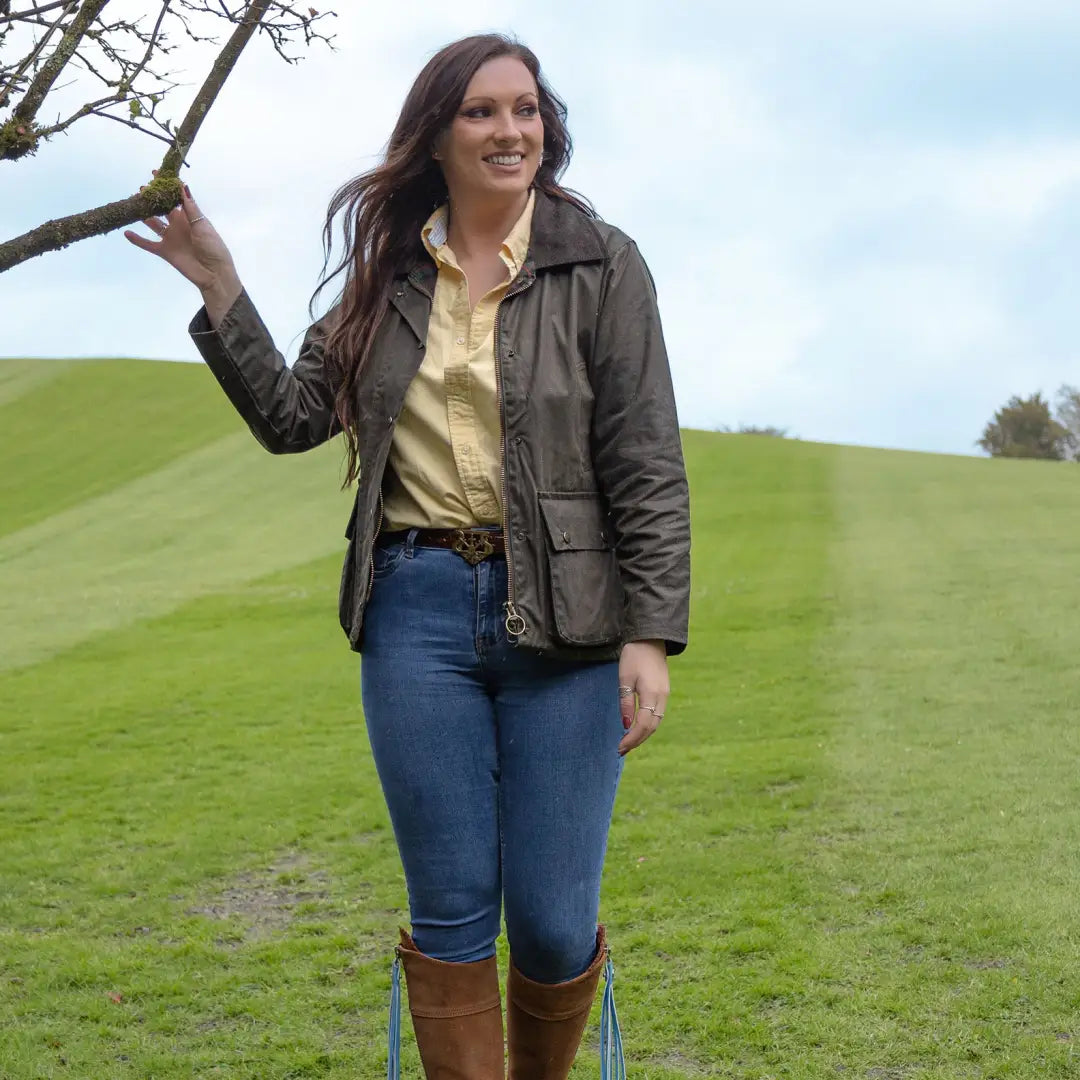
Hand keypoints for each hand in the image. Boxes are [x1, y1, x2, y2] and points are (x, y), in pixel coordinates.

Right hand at [124, 173, 237, 293]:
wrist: (214, 274)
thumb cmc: (214, 248)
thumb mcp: (203, 226)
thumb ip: (190, 208)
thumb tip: (182, 186)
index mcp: (189, 217)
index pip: (176, 197)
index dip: (167, 186)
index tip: (155, 173)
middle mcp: (178, 225)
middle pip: (161, 208)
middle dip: (152, 198)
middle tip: (142, 189)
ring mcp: (171, 238)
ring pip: (152, 223)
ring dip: (143, 214)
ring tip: (133, 203)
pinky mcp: (165, 252)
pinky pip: (148, 244)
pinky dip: (137, 239)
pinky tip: (126, 232)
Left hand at [617, 639, 668, 755]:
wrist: (650, 639)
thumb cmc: (634, 657)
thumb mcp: (625, 679)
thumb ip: (626, 702)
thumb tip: (626, 724)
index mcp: (651, 694)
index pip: (643, 725)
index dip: (632, 738)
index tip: (619, 747)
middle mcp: (662, 698)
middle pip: (651, 727)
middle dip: (637, 741)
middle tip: (621, 750)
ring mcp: (665, 695)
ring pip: (656, 723)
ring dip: (642, 735)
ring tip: (627, 743)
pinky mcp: (664, 692)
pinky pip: (657, 715)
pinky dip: (648, 725)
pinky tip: (637, 728)